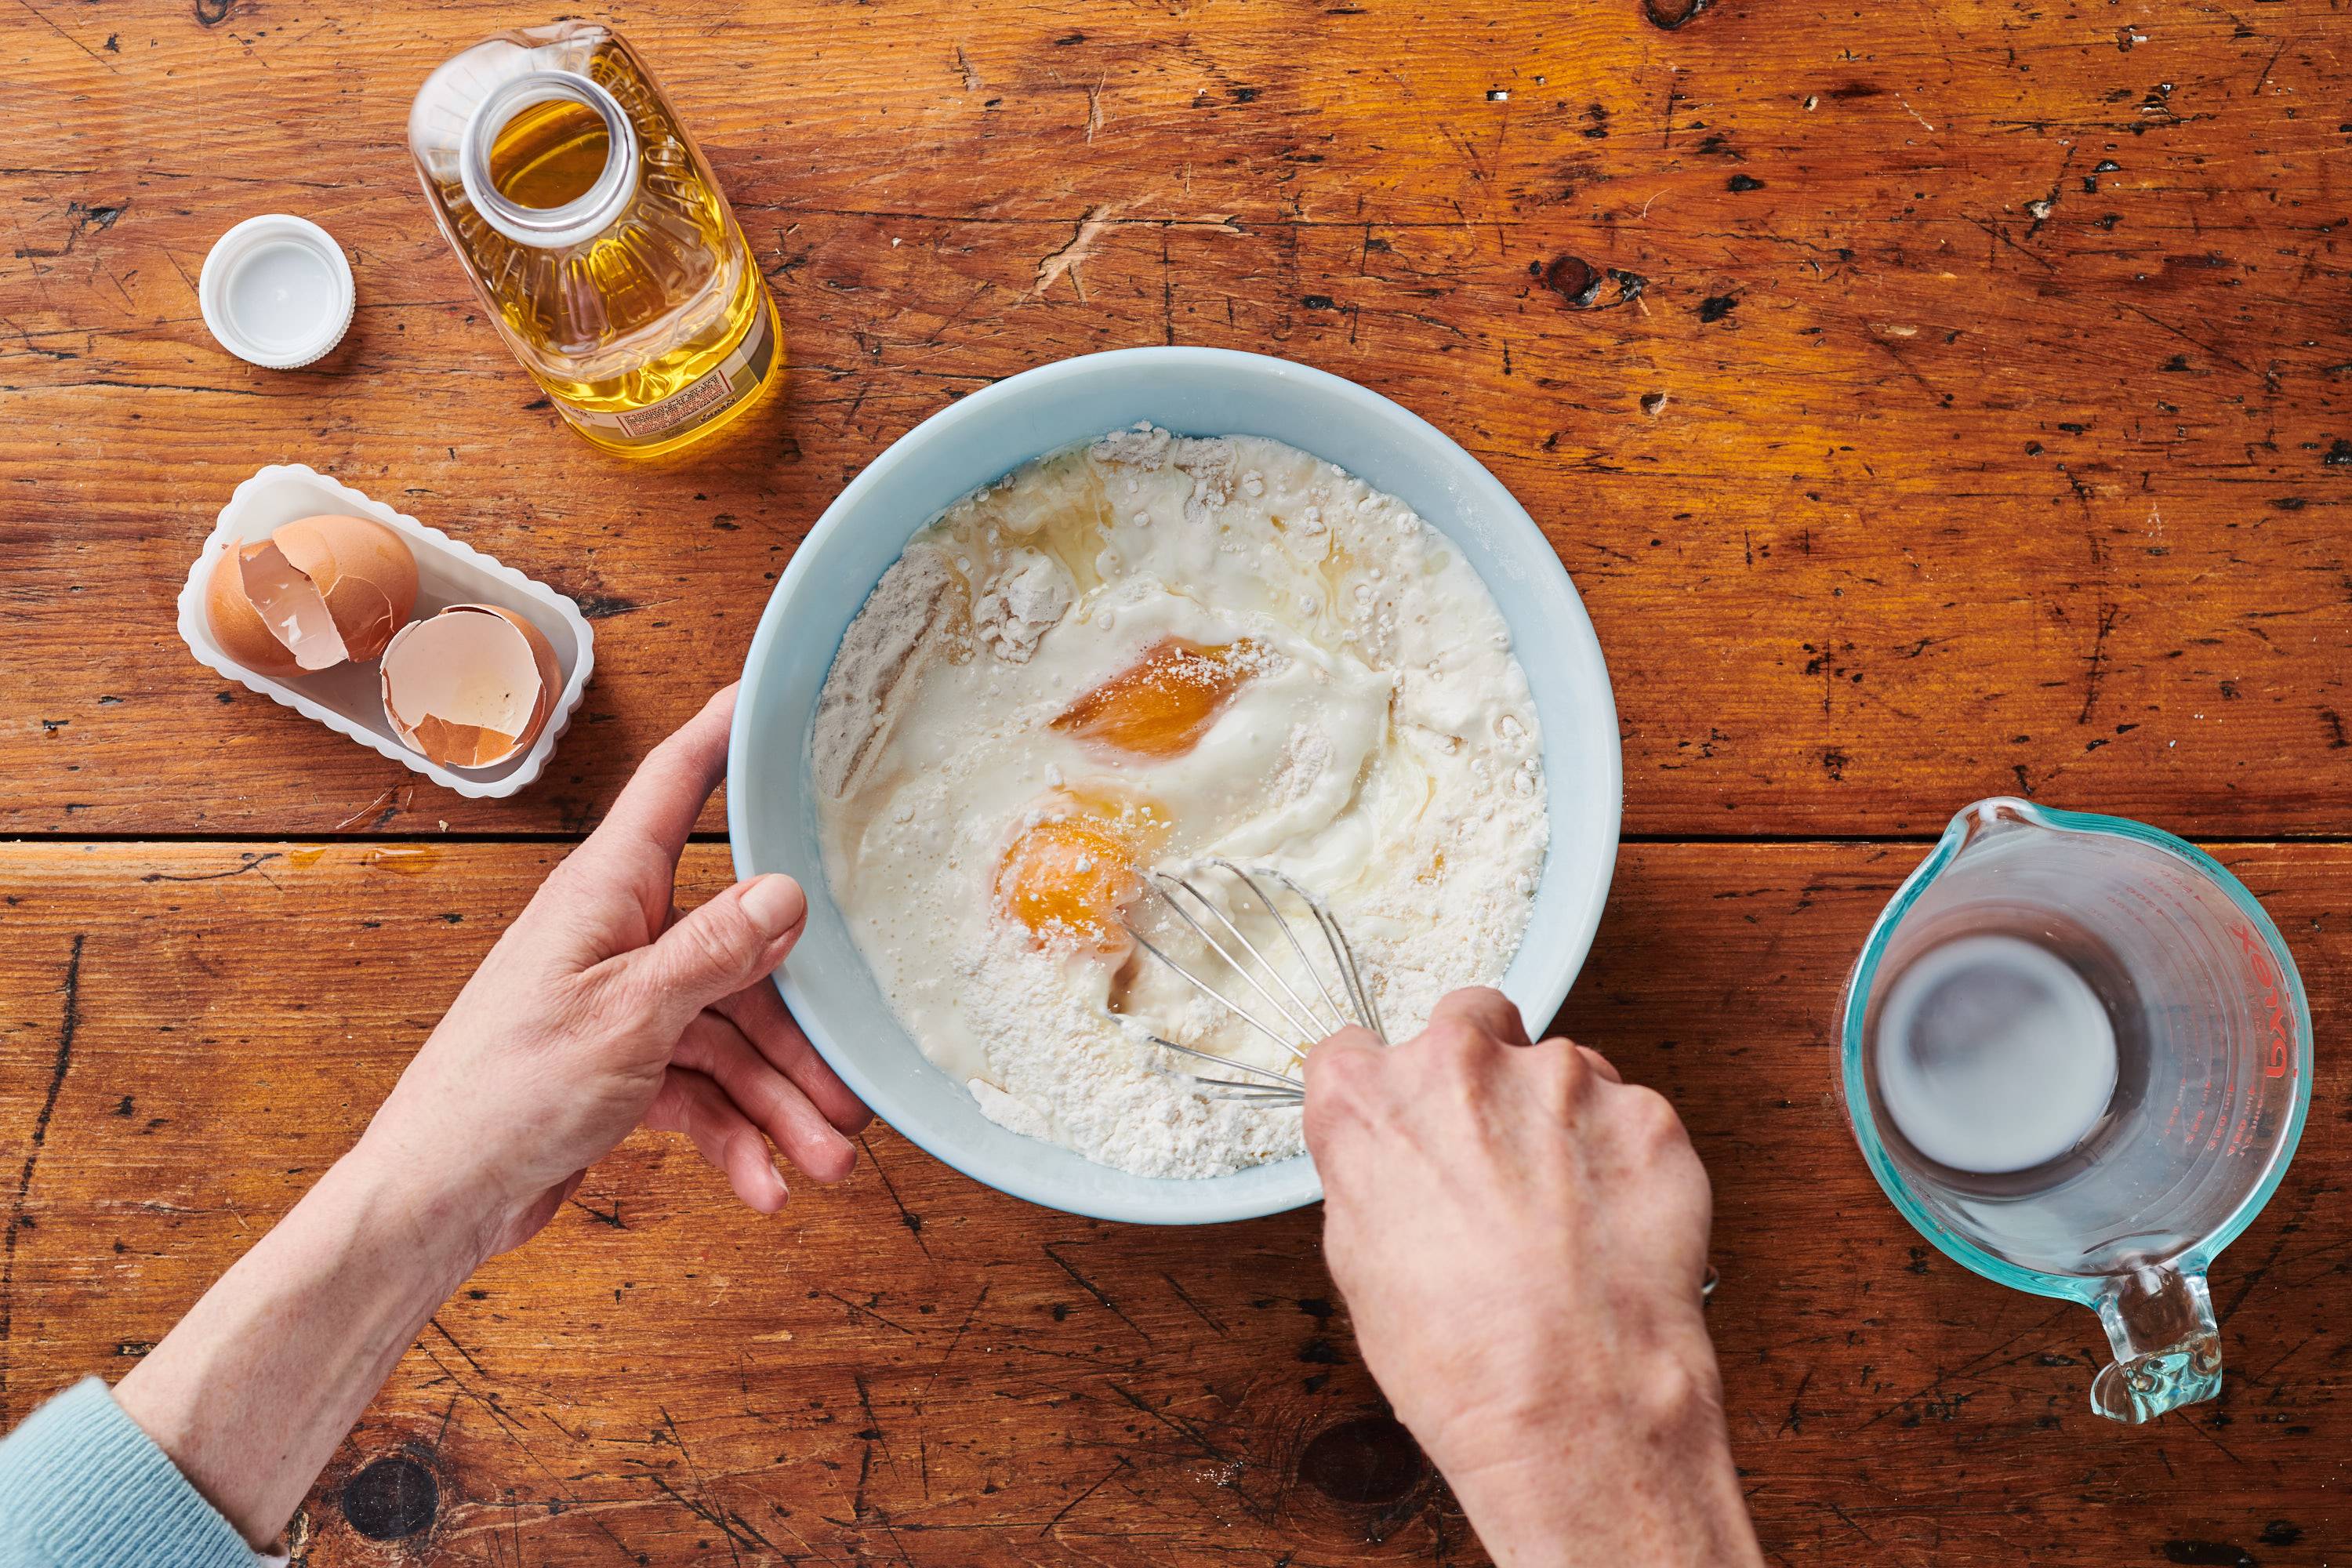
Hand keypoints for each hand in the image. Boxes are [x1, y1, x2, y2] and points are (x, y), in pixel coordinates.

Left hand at [362, 683, 870, 1262]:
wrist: (436, 1200)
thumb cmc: (500, 1096)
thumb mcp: (626, 1019)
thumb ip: (712, 953)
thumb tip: (786, 893)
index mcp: (608, 893)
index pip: (678, 783)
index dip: (727, 729)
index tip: (778, 691)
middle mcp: (619, 936)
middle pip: (741, 951)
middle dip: (802, 1028)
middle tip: (852, 1089)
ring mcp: (622, 1002)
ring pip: (731, 1033)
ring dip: (780, 1100)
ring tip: (823, 1160)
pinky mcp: (622, 1065)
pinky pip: (702, 1087)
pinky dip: (736, 1134)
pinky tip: (764, 1184)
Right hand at [1304, 989, 1760, 1567]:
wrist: (1574, 1408)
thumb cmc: (1461, 1360)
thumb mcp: (1360, 1265)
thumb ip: (1373, 1174)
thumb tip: (1395, 1158)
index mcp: (1369, 1102)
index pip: (1353, 1051)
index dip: (1382, 1093)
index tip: (1406, 1125)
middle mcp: (1459, 1065)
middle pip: (1466, 1020)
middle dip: (1478, 1070)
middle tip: (1496, 1155)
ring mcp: (1562, 1079)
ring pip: (1559, 1069)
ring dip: (1559, 1119)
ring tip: (1566, 1218)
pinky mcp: (1645, 1112)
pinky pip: (1629, 1115)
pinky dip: (1623, 1159)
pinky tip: (1612, 1229)